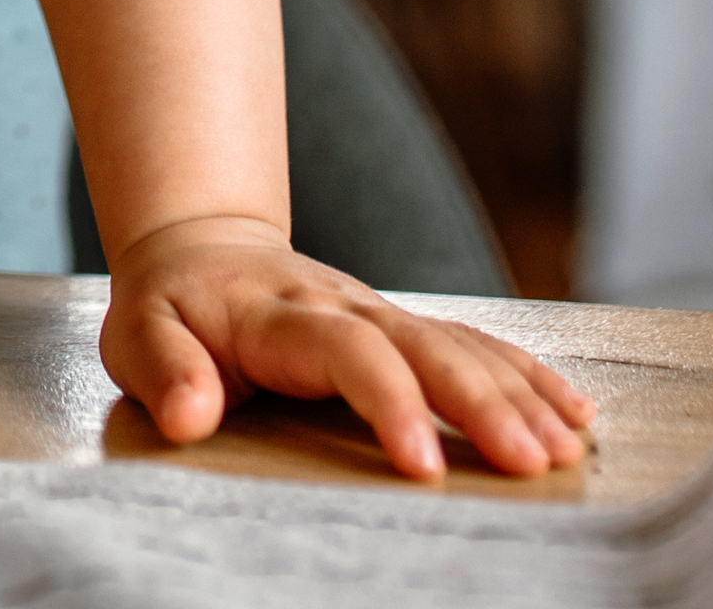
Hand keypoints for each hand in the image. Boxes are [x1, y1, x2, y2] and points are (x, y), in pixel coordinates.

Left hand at [97, 213, 592, 480]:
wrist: (199, 249)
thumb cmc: (170, 307)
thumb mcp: (139, 334)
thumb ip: (165, 373)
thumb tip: (188, 416)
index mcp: (284, 315)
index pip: (349, 353)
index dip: (390, 402)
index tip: (422, 463)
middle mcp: (347, 306)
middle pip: (428, 348)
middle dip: (484, 405)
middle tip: (531, 463)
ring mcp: (383, 312)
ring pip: (465, 346)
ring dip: (520, 395)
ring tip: (567, 448)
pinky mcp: (406, 326)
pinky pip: (478, 344)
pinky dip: (529, 375)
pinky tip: (573, 412)